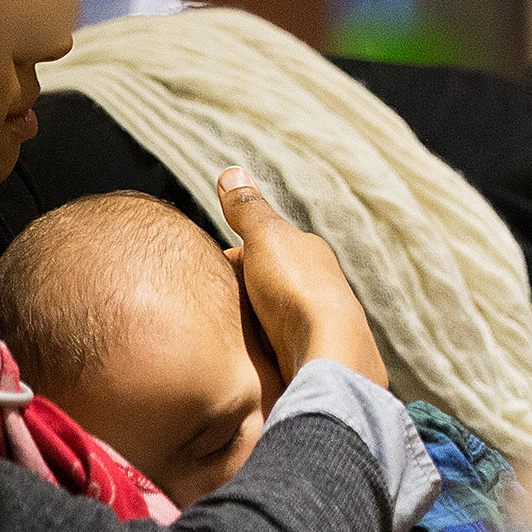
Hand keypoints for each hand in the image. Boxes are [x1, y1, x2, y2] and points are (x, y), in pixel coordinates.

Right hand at [218, 165, 388, 388]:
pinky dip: (259, 349)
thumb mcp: (266, 237)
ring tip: (222, 337)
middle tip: (208, 309)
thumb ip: (248, 208)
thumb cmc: (296, 289)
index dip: (230, 261)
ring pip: (272, 317)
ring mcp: (317, 322)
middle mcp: (320, 284)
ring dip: (251, 324)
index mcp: (310, 253)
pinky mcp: (311, 354)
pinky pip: (276, 346)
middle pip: (266, 284)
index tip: (204, 277)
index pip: (259, 250)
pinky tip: (244, 360)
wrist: (327, 350)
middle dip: (241, 294)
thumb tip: (232, 171)